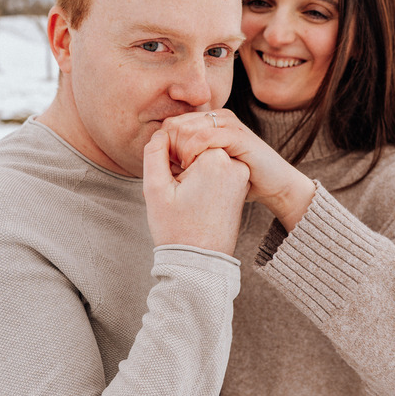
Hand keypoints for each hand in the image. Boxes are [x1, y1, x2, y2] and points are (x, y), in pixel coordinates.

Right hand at [142, 130, 249, 254]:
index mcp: (215, 158)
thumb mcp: (155, 189)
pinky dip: (202, 178)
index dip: (168, 154)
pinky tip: (194, 199)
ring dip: (190, 170)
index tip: (170, 182)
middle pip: (196, 145)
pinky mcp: (240, 185)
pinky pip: (216, 170)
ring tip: (184, 197)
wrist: (201, 262)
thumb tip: (161, 133)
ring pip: (205, 158)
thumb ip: (154, 153)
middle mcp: (234, 163)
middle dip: (180, 161)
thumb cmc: (176, 229)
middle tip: (175, 191)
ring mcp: (240, 174)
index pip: (184, 135)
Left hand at [161, 110, 315, 231]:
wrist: (275, 185)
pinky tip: (191, 168)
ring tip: (182, 172)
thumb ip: (187, 160)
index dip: (162, 147)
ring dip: (178, 152)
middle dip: (168, 149)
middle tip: (173, 172)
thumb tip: (160, 162)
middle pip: (174, 124)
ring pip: (185, 128)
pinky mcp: (237, 135)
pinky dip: (191, 152)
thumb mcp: (207, 168)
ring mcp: (228, 124)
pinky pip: (204, 136)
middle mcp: (217, 117)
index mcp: (208, 121)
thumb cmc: (239, 181)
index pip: (170, 124)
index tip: (166, 170)